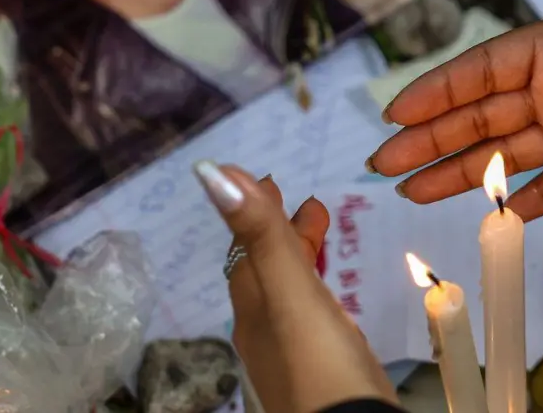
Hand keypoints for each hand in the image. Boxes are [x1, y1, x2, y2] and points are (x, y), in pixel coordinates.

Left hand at [194, 162, 396, 412]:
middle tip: (306, 201)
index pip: (246, 248)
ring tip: (321, 233)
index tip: (272, 178)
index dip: (255, 210)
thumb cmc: (320, 363)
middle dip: (280, 230)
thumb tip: (210, 171)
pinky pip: (308, 316)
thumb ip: (260, 234)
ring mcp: (291, 352)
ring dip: (299, 257)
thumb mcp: (290, 291)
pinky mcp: (319, 370)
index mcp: (252, 306)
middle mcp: (264, 329)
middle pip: (265, 268)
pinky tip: (332, 298)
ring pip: (287, 293)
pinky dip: (314, 290)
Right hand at [368, 0, 542, 219]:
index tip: (395, 111)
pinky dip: (522, 204)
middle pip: (478, 119)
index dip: (436, 92)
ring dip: (458, 174)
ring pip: (503, 157)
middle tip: (381, 163)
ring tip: (410, 191)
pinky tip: (489, 218)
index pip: (478, 72)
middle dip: (428, 140)